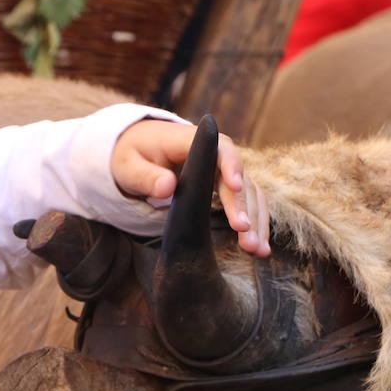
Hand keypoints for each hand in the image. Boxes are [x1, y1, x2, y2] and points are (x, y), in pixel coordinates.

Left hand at [111, 119, 270, 255]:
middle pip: (239, 176)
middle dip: (243, 204)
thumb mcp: (129, 165)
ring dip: (255, 220)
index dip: (230, 164)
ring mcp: (225, 171)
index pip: (219, 148)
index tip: (235, 185)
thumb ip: (146, 176)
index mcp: (190, 141)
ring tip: (256, 249)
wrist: (142, 151)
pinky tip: (261, 248)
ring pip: (249, 193)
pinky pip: (248, 204)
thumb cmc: (134, 156)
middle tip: (243, 231)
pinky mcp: (228, 187)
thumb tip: (166, 187)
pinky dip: (256, 224)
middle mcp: (215, 154)